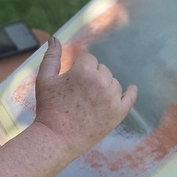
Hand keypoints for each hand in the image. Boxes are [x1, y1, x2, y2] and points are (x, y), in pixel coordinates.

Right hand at [32, 36, 136, 159]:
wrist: (56, 139)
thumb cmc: (48, 108)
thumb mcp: (45, 79)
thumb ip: (51, 56)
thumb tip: (54, 37)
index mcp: (84, 71)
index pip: (88, 59)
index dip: (78, 68)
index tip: (71, 82)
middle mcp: (101, 82)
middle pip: (101, 69)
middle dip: (91, 76)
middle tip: (78, 93)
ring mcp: (112, 98)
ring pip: (113, 82)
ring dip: (104, 86)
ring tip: (88, 101)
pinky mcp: (118, 113)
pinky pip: (130, 97)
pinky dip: (131, 92)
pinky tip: (132, 89)